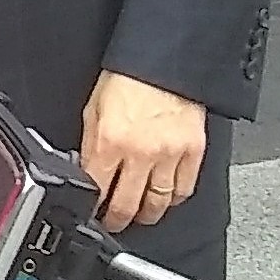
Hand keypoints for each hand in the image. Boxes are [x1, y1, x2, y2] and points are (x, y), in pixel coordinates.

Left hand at [79, 73, 206, 234]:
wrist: (164, 58)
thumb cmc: (128, 77)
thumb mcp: (93, 110)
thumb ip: (90, 145)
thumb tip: (86, 172)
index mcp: (110, 141)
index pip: (97, 190)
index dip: (92, 208)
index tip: (92, 213)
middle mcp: (140, 153)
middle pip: (127, 206)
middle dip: (117, 220)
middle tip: (114, 222)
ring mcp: (169, 154)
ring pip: (158, 203)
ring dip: (147, 213)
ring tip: (140, 214)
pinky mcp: (193, 151)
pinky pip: (184, 189)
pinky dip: (174, 199)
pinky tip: (166, 198)